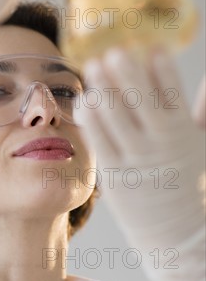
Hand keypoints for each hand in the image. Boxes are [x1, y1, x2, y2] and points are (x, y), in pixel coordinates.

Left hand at [74, 47, 204, 280]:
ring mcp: (135, 161)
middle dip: (128, 74)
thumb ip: (205, 110)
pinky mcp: (114, 175)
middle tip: (116, 50)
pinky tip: (86, 99)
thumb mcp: (202, 144)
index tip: (153, 46)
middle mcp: (159, 146)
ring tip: (95, 66)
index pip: (174, 95)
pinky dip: (91, 119)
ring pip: (116, 119)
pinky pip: (99, 141)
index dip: (163, 69)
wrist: (175, 233)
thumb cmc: (188, 180)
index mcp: (183, 134)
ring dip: (105, 90)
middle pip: (141, 102)